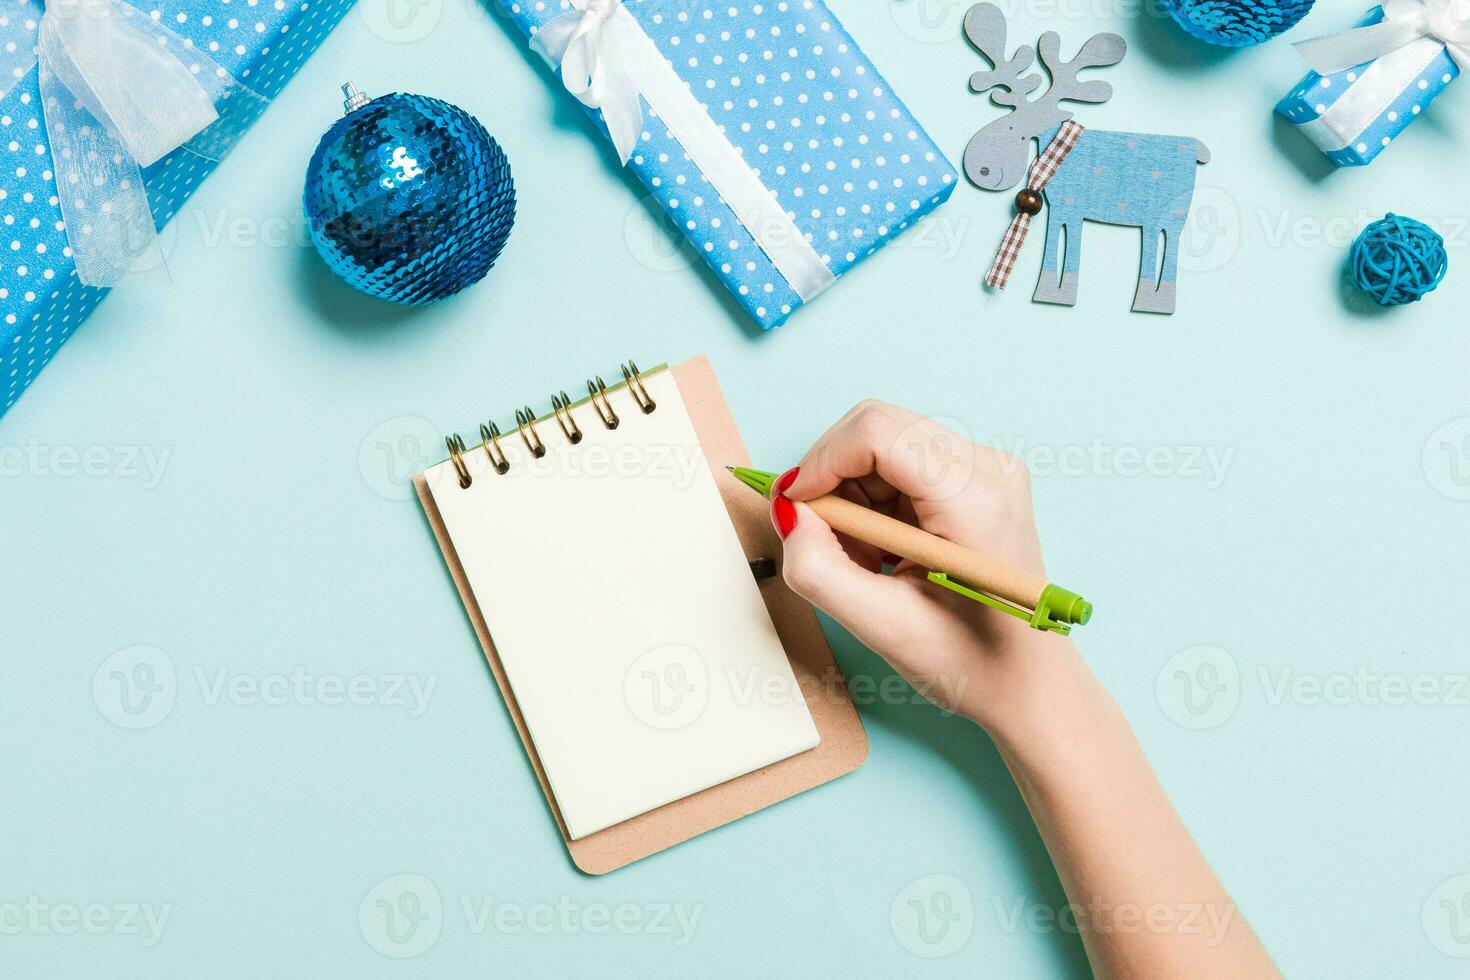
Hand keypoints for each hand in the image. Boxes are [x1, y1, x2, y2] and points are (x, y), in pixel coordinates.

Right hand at [771, 400, 1082, 733]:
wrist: (1026, 683)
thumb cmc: (971, 661)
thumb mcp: (881, 626)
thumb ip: (819, 569)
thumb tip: (788, 513)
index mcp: (976, 500)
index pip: (877, 432)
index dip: (821, 462)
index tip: (794, 507)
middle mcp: (989, 468)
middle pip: (878, 429)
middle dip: (834, 481)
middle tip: (828, 543)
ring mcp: (987, 468)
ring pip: (883, 445)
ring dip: (852, 497)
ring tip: (866, 560)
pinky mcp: (976, 478)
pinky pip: (900, 463)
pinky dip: (873, 502)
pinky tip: (885, 552)